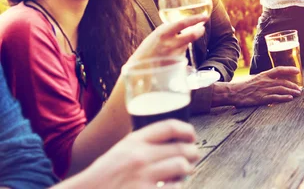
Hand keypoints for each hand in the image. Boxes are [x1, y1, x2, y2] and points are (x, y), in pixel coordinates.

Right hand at [58, 120, 198, 188]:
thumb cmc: (104, 176)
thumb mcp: (121, 151)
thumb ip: (142, 145)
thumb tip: (173, 143)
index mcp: (133, 141)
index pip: (169, 127)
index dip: (186, 130)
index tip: (192, 136)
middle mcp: (139, 157)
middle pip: (181, 147)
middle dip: (193, 152)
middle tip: (194, 156)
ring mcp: (143, 177)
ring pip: (181, 166)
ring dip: (188, 170)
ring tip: (186, 171)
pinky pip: (174, 187)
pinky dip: (178, 186)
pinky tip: (174, 185)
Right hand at [133, 15, 207, 60]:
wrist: (141, 67)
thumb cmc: (148, 49)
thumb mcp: (156, 34)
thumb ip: (169, 29)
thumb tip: (184, 24)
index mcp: (163, 33)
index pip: (183, 23)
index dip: (196, 19)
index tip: (204, 16)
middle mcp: (170, 44)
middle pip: (192, 35)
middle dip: (200, 31)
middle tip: (202, 29)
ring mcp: (175, 54)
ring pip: (187, 44)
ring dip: (185, 42)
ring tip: (172, 46)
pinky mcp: (177, 63)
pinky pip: (183, 53)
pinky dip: (180, 51)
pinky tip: (170, 54)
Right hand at [225, 66, 301, 107]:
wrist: (234, 92)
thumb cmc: (244, 86)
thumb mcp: (256, 79)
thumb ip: (265, 79)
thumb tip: (275, 81)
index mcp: (264, 75)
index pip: (279, 69)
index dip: (289, 69)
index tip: (297, 71)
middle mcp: (265, 81)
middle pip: (282, 81)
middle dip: (293, 85)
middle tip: (300, 88)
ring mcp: (263, 90)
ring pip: (281, 89)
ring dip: (291, 91)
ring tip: (298, 94)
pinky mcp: (261, 98)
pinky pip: (275, 97)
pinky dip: (283, 98)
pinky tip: (289, 98)